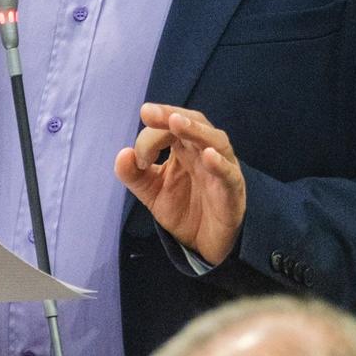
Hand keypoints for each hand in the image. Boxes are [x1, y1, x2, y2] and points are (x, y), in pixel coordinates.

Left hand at [114, 104, 246, 266]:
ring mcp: (221, 169)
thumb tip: (123, 154)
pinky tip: (208, 156)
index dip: (150, 137)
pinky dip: (219, 164)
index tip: (139, 159)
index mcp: (184, 148)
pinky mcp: (232, 190)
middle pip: (193, 123)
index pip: (168, 129)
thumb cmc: (184, 210)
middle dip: (170, 115)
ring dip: (195, 130)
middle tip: (148, 112)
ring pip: (214, 141)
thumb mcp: (152, 192)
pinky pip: (228, 174)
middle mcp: (204, 152)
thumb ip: (134, 175)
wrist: (204, 243)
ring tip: (177, 122)